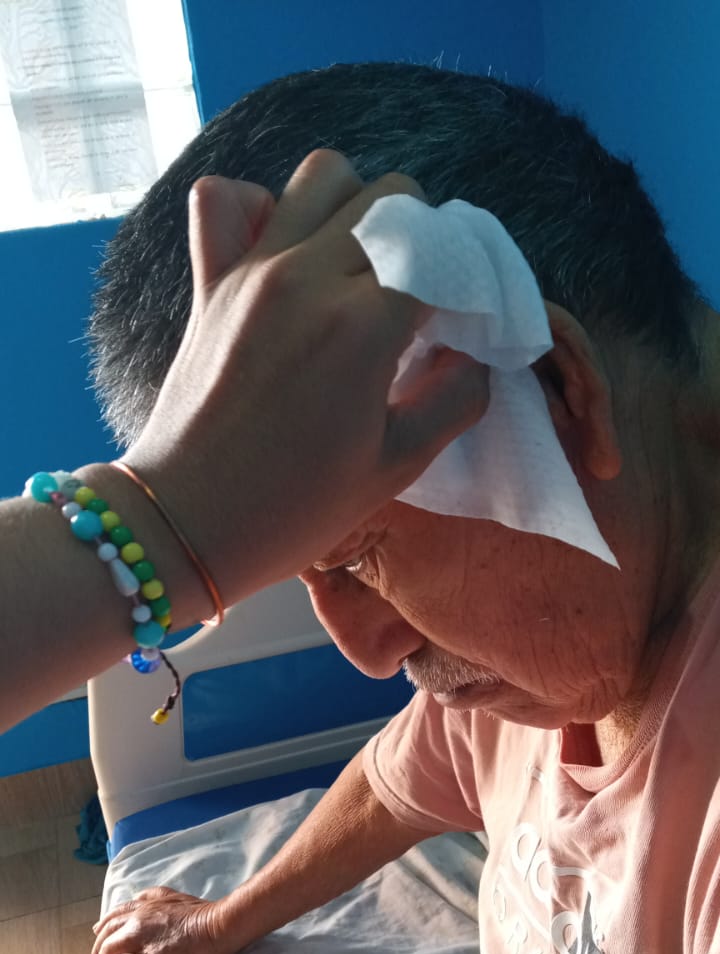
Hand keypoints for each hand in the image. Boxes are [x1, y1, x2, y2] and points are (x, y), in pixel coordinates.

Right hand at [89, 886, 232, 953]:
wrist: (221, 927)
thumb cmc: (191, 953)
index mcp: (134, 931)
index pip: (107, 948)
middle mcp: (139, 913)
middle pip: (109, 928)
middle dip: (99, 946)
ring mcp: (154, 902)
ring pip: (122, 909)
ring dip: (107, 922)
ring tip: (98, 930)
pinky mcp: (170, 898)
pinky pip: (145, 895)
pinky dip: (133, 901)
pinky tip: (133, 903)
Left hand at [125, 150, 488, 606]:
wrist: (187, 524)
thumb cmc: (295, 508)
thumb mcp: (397, 467)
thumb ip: (454, 399)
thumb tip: (476, 356)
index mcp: (363, 326)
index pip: (441, 255)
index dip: (465, 283)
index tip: (463, 321)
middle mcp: (308, 277)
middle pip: (392, 199)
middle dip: (422, 239)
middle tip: (415, 297)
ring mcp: (252, 270)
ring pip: (321, 174)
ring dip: (354, 206)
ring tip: (356, 264)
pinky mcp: (208, 280)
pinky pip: (223, 198)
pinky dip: (256, 207)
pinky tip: (279, 250)